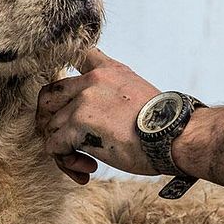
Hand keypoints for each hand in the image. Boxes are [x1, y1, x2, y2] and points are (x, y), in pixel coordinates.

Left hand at [36, 48, 161, 183]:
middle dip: (50, 121)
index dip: (66, 71)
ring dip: (64, 149)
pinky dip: (66, 162)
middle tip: (65, 141)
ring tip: (85, 163)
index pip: (75, 54)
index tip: (63, 97)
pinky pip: (54, 146)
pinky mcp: (77, 123)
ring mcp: (82, 100)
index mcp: (108, 71)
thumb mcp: (137, 92)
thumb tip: (93, 115)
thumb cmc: (161, 125)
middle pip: (48, 97)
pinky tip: (87, 169)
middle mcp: (92, 81)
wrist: (175, 135)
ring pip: (50, 127)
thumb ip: (112, 93)